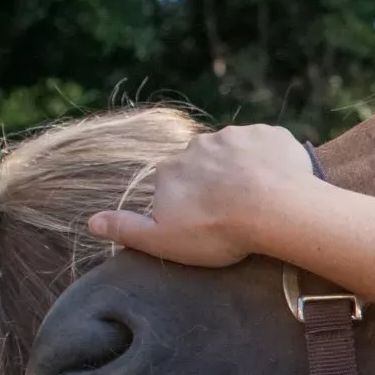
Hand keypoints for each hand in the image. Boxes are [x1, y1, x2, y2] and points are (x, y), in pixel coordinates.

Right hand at [88, 124, 315, 266]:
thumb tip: (91, 222)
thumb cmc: (217, 231)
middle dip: (218, 182)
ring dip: (247, 169)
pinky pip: (270, 145)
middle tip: (237, 210)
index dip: (191, 201)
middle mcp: (199, 144)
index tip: (208, 220)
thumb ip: (126, 229)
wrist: (273, 210)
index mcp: (171, 167)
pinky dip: (274, 160)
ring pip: (238, 151)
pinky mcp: (271, 134)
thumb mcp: (163, 240)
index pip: (175, 180)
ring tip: (263, 199)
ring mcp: (237, 136)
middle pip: (206, 162)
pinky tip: (282, 183)